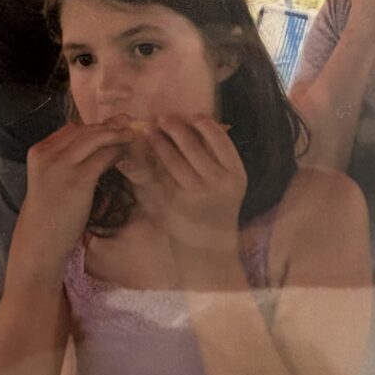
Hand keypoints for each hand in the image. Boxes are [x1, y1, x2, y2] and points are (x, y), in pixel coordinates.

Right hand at [19, 122, 127, 264]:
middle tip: (126, 123)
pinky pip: (104, 157)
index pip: (71, 129)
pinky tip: (125, 153)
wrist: (41, 240)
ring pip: (96, 138)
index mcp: (39, 151)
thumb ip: (62, 162)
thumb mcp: (48, 180)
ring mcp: (63, 165)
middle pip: (84, 130)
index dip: (93, 127)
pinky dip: (117, 151)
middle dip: (108, 126)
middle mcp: (49, 153)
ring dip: (116, 134)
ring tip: (131, 134)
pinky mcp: (79, 179)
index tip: (109, 127)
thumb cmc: (48, 213)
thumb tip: (90, 149)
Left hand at [144, 116, 246, 250]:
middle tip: (162, 118)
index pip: (220, 140)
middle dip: (175, 128)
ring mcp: (195, 195)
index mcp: (236, 176)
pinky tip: (138, 155)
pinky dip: (146, 164)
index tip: (192, 116)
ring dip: (158, 142)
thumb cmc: (216, 217)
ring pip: (173, 160)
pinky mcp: (174, 206)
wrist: (209, 258)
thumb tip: (193, 127)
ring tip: (148, 131)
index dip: (204, 124)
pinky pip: (158, 178)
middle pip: (193, 146)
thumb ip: (213, 162)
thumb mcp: (225, 188)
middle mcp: (218, 184)